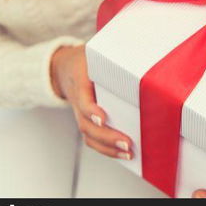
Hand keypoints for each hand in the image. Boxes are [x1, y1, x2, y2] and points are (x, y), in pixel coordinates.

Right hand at [50, 45, 132, 159]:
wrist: (63, 68)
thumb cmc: (86, 60)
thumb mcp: (95, 51)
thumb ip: (114, 54)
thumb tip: (142, 55)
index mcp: (80, 80)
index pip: (82, 98)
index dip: (91, 110)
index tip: (103, 118)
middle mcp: (77, 100)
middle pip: (86, 124)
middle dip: (107, 136)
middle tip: (127, 142)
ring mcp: (80, 113)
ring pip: (89, 136)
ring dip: (108, 148)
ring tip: (129, 152)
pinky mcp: (86, 121)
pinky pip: (93, 139)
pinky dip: (107, 150)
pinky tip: (124, 154)